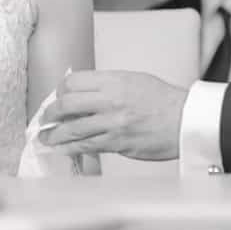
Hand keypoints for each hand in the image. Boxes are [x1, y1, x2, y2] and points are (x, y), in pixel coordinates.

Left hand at [41, 71, 187, 160]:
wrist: (185, 120)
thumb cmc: (164, 100)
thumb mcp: (135, 80)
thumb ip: (109, 85)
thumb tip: (85, 93)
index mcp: (114, 81)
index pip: (73, 82)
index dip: (61, 91)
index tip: (59, 97)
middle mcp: (110, 100)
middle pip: (66, 105)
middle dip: (50, 113)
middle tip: (45, 119)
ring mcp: (112, 123)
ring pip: (72, 129)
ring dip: (54, 135)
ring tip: (46, 138)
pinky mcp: (117, 143)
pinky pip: (86, 146)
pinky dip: (70, 148)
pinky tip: (62, 149)